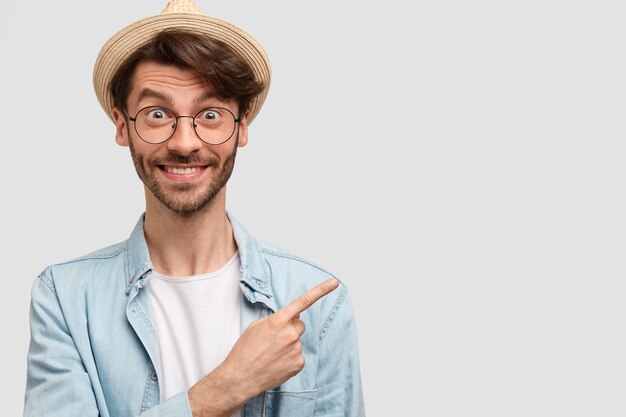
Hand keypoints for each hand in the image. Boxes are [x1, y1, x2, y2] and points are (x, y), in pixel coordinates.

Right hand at [189, 278, 339, 416]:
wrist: (241, 377)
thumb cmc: (245, 350)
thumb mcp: (257, 326)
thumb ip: (277, 318)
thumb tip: (293, 316)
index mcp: (278, 320)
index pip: (303, 302)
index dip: (321, 290)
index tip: (334, 283)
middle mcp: (290, 333)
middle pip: (300, 325)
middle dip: (291, 329)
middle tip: (274, 340)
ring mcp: (296, 349)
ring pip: (298, 341)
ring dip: (289, 345)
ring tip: (271, 354)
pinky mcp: (299, 363)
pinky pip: (299, 356)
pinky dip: (290, 358)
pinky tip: (277, 363)